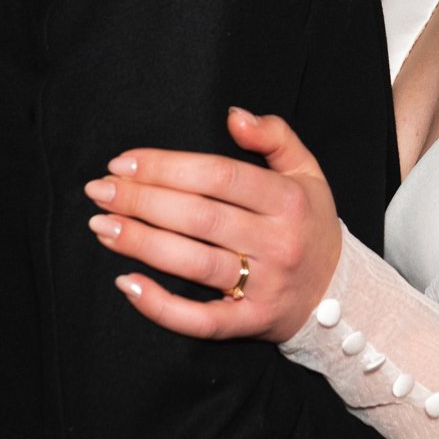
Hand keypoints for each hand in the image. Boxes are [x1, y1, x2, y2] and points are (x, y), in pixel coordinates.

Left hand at [87, 109, 341, 342]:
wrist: (339, 294)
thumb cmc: (309, 224)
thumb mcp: (306, 171)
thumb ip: (274, 135)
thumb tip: (233, 115)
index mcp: (287, 199)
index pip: (219, 175)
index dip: (167, 167)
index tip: (124, 163)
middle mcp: (278, 242)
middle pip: (200, 217)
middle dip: (142, 202)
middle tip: (99, 191)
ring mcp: (266, 286)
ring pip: (195, 264)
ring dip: (142, 244)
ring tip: (102, 227)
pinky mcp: (251, 323)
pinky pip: (201, 320)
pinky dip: (161, 307)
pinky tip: (127, 284)